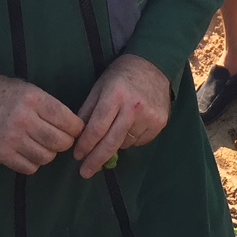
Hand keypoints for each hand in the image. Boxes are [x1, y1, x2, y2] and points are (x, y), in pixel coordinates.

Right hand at [0, 75, 83, 174]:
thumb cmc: (5, 93)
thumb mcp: (29, 89)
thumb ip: (49, 106)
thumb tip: (74, 126)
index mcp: (33, 99)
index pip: (68, 121)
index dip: (77, 128)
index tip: (76, 129)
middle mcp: (23, 119)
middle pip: (60, 142)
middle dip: (66, 142)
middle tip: (62, 139)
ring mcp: (12, 139)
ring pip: (46, 157)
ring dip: (49, 153)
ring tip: (43, 145)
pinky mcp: (1, 155)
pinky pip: (30, 168)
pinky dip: (34, 162)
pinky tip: (29, 152)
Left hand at [73, 54, 171, 178]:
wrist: (154, 64)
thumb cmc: (121, 74)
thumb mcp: (99, 86)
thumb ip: (88, 110)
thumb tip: (77, 136)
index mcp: (115, 95)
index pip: (97, 127)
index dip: (85, 145)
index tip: (77, 156)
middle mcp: (133, 107)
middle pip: (111, 142)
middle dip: (96, 160)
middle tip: (85, 172)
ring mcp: (149, 116)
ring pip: (125, 143)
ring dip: (114, 145)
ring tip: (113, 132)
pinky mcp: (160, 122)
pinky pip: (140, 142)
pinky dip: (130, 140)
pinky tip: (129, 127)